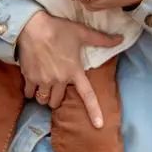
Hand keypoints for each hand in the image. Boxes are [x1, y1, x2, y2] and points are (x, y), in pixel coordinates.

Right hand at [17, 11, 122, 126]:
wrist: (32, 26)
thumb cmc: (58, 29)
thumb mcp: (82, 32)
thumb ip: (101, 39)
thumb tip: (121, 38)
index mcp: (74, 71)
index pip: (87, 95)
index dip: (94, 111)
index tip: (99, 125)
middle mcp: (59, 80)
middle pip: (57, 102)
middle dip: (57, 98)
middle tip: (56, 88)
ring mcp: (43, 80)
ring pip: (44, 100)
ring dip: (44, 97)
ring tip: (44, 88)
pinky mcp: (29, 78)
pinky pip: (29, 93)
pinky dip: (31, 91)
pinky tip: (32, 83)